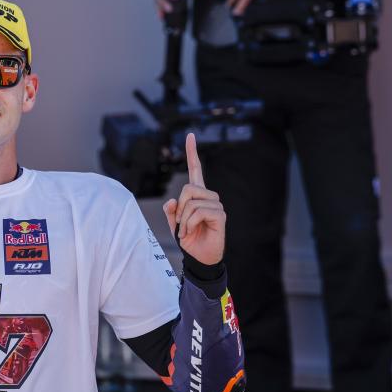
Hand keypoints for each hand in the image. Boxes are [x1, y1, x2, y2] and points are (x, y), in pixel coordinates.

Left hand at [163, 133, 225, 264]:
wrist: (199, 257)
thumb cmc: (189, 238)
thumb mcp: (174, 223)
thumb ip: (171, 211)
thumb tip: (171, 201)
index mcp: (197, 195)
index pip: (195, 170)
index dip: (192, 153)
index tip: (190, 135)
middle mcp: (208, 196)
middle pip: (188, 188)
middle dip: (179, 207)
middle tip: (179, 223)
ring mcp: (216, 205)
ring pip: (192, 202)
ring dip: (183, 219)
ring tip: (186, 230)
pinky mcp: (220, 215)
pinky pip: (198, 212)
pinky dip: (189, 224)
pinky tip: (191, 232)